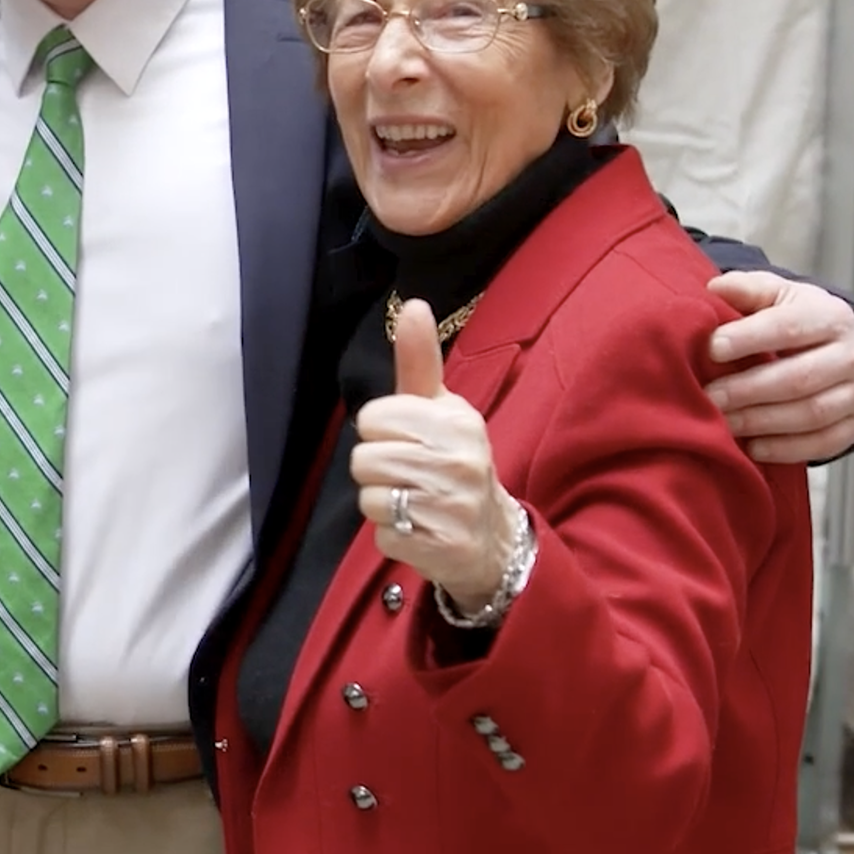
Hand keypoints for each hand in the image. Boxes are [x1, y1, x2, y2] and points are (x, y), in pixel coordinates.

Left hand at [352, 300, 517, 612]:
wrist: (491, 535)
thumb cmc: (452, 461)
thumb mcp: (440, 408)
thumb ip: (419, 361)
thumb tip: (414, 306)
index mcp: (455, 420)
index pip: (371, 418)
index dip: (380, 432)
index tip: (407, 440)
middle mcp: (460, 461)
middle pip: (363, 460)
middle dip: (377, 471)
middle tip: (409, 476)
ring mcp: (454, 506)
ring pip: (369, 499)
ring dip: (382, 505)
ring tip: (414, 502)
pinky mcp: (444, 547)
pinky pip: (383, 536)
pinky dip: (393, 537)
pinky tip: (420, 529)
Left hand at [701, 271, 853, 463]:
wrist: (841, 346)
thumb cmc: (797, 319)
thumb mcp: (776, 295)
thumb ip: (748, 289)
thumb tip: (715, 288)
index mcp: (831, 317)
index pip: (788, 328)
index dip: (748, 338)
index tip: (711, 349)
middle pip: (799, 378)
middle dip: (748, 390)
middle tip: (708, 396)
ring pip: (811, 414)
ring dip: (761, 422)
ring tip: (723, 422)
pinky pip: (824, 443)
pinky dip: (785, 449)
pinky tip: (752, 447)